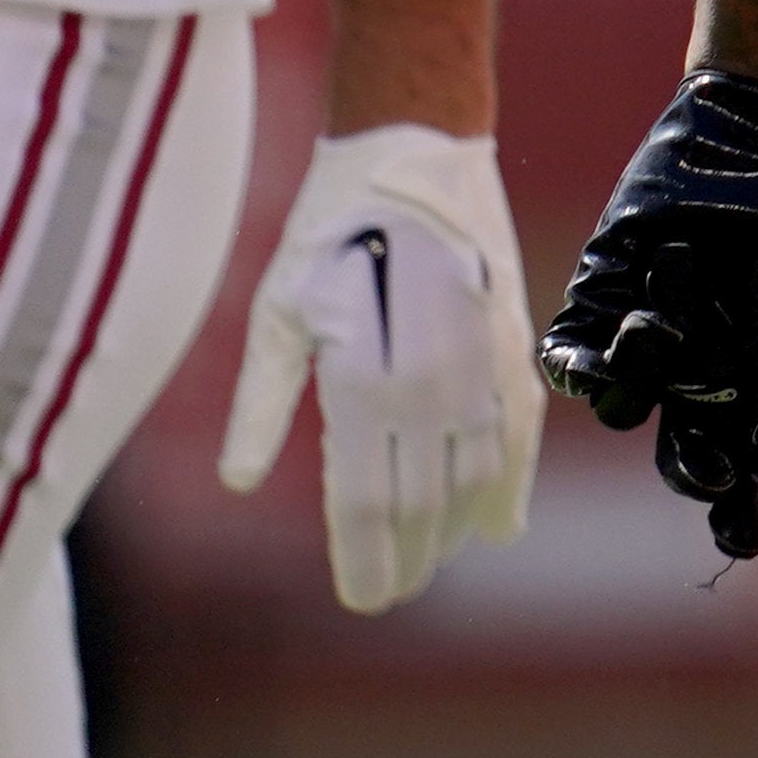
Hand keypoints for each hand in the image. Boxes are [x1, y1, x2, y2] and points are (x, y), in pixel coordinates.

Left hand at [215, 125, 541, 612]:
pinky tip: (499, 524)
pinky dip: (512, 484)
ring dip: (456, 529)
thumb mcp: (276, 313)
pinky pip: (519, 434)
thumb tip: (238, 483)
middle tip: (389, 594)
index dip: (366, 560)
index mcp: (365, 384)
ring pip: (478, 478)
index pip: (367, 504)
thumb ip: (261, 405)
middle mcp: (431, 386)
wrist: (417, 156)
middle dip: (407, 557)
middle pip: (423, 504)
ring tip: (432, 561)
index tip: (362, 601)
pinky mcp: (513, 346)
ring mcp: (481, 368)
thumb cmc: (329, 233)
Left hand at [534, 71, 757, 560]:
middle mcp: (701, 372)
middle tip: (712, 453)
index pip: (749, 468)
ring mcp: (648, 337)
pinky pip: (570, 357)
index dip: (744, 509)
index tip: (742, 534)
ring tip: (673, 317)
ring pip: (625, 403)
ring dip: (645, 376)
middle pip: (681, 456)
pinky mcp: (600, 295)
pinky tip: (602, 347)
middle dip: (693, 467)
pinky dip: (578, 363)